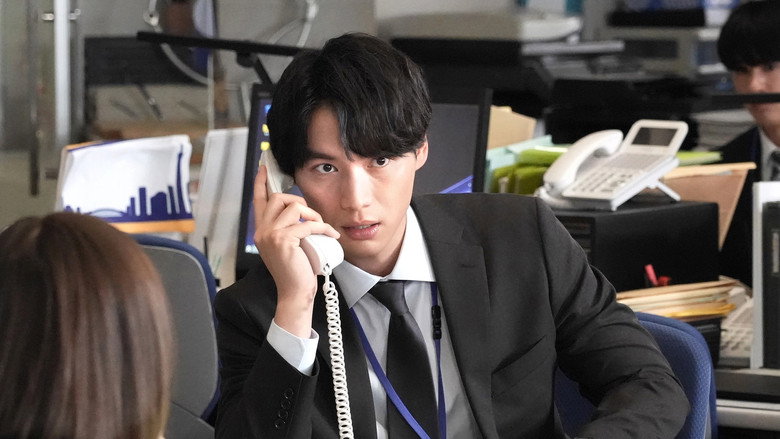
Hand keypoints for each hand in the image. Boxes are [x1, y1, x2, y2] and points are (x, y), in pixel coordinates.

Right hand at [253, 165, 339, 336]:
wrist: (295, 292)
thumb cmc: (296, 270)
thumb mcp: (289, 245)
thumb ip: (288, 228)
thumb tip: (300, 210)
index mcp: (262, 230)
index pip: (258, 200)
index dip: (260, 182)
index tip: (263, 168)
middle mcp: (262, 231)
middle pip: (278, 198)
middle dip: (298, 201)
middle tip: (312, 216)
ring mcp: (270, 235)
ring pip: (293, 207)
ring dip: (312, 214)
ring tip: (321, 228)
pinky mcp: (283, 240)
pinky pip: (307, 224)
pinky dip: (323, 227)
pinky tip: (331, 235)